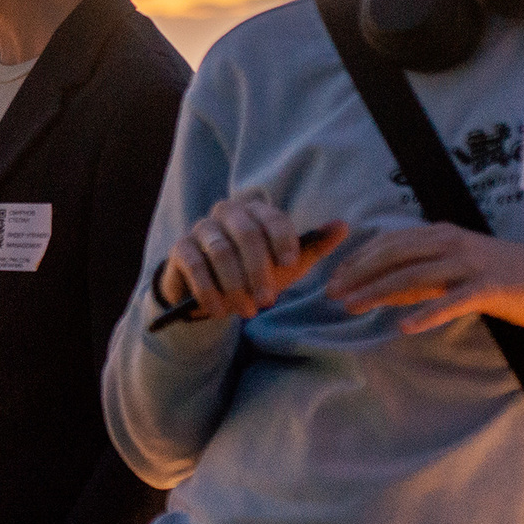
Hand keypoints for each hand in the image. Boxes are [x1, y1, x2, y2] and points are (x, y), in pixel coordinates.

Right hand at [157, 190, 346, 321]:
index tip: (289, 264)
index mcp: (256, 211)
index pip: (272, 217)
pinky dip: (209, 291)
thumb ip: (313, 247)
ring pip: (221, 251)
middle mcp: (227, 212)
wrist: (213, 292)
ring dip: (235, 285)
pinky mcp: (181, 248)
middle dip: (259, 271)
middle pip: (246, 234)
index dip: (282, 239)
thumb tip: (342, 226)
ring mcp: (201, 228)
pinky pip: (195, 265)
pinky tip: (219, 311)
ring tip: (246, 311)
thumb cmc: (254, 274)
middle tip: (267, 301)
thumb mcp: (286, 265)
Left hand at [325, 224, 523, 332]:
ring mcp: (471, 264)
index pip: (390, 242)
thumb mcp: (454, 268)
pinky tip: (404, 326)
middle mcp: (452, 243)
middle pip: (395, 254)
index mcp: (442, 234)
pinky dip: (427, 313)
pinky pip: (453, 300)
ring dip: (379, 292)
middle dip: (360, 273)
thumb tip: (380, 289)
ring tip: (354, 307)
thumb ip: (419, 276)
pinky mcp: (489, 288)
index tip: (334, 277)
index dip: (359, 259)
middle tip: (333, 293)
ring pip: (415, 276)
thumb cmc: (499, 276)